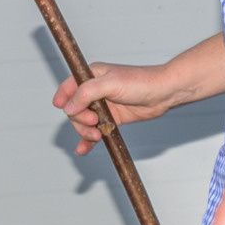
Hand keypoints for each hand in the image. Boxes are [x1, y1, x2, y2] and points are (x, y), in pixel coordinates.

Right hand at [53, 61, 182, 155]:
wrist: (164, 93)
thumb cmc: (141, 81)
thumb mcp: (110, 83)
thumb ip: (86, 93)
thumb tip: (68, 107)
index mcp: (92, 75)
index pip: (69, 87)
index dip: (63, 97)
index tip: (60, 107)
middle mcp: (95, 90)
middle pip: (74, 109)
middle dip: (80, 119)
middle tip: (94, 121)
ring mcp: (103, 105)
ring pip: (84, 122)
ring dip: (85, 131)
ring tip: (97, 135)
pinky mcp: (112, 118)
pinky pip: (95, 130)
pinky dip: (88, 141)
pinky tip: (83, 149)